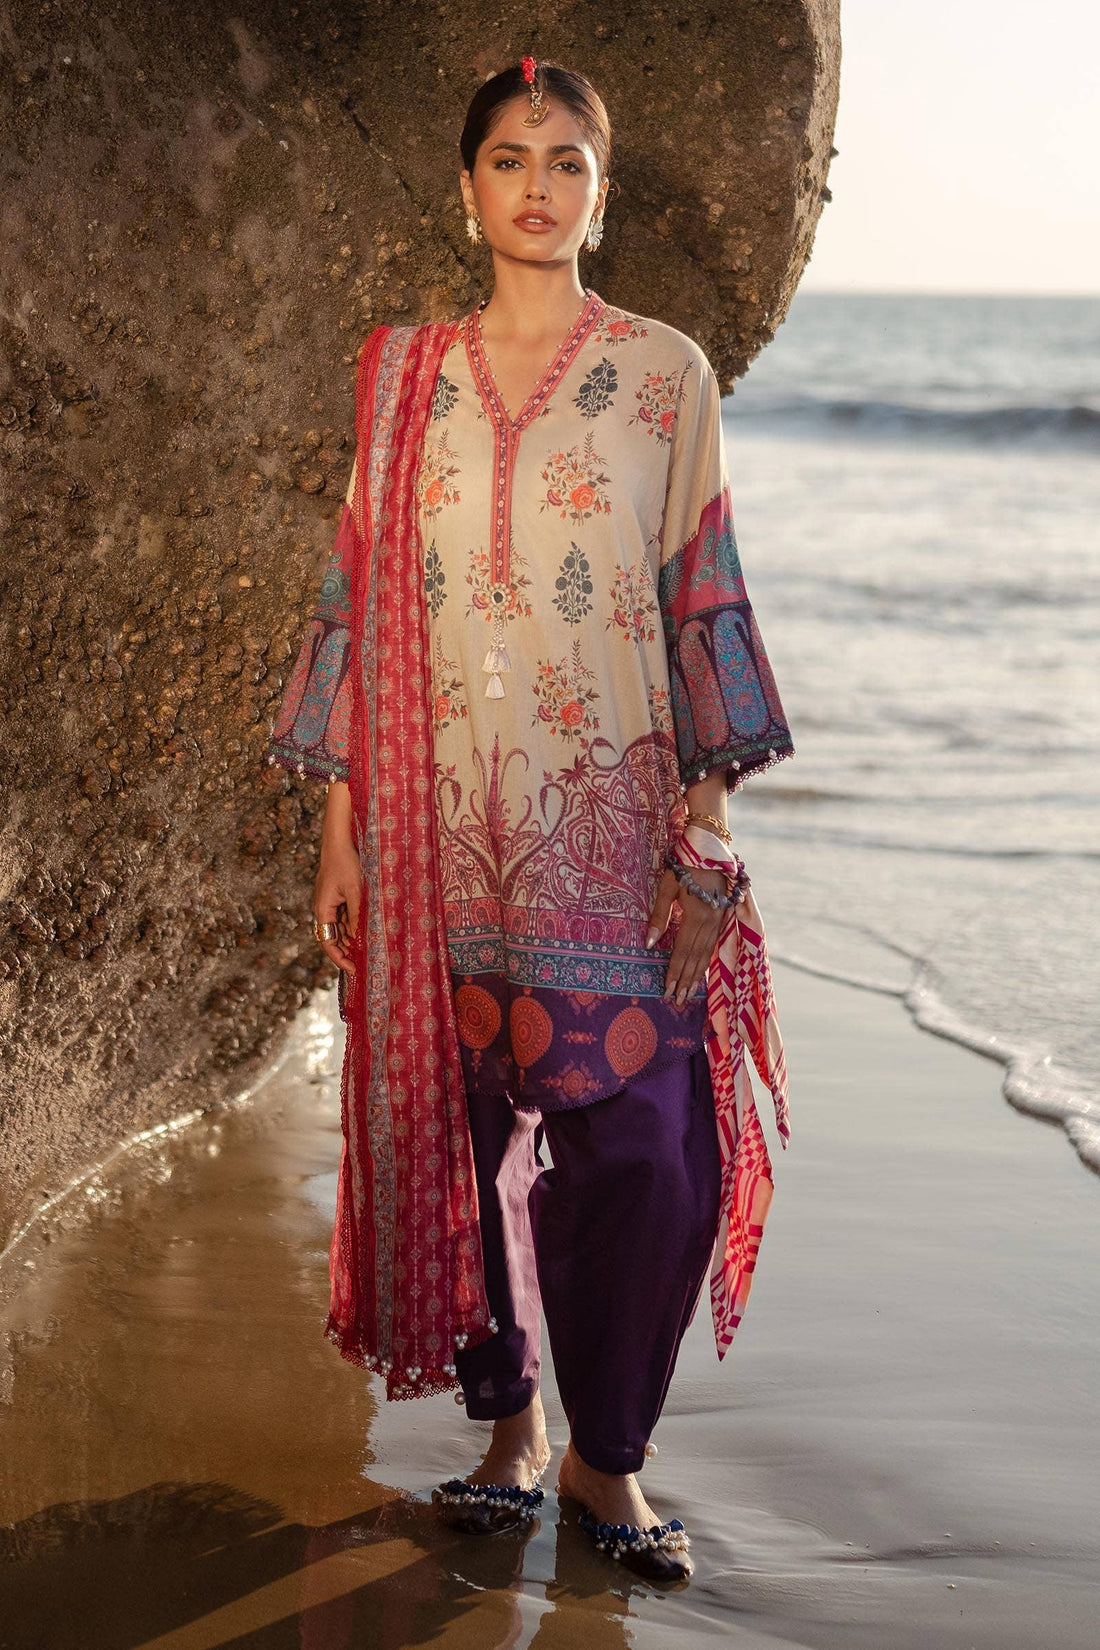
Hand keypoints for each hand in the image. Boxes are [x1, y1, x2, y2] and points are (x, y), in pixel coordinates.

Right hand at [313, 843, 361, 975]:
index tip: (353, 970)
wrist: (340, 841)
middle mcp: (324, 909)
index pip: (328, 943)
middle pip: (334, 938)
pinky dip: (354, 927)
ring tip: (369, 952)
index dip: (340, 959)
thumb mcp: (355, 890)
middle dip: (347, 952)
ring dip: (352, 940)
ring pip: (340, 929)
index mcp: (323, 909)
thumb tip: (359, 938)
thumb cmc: (346, 863)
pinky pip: (344, 918)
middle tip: (365, 965)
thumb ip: (356, 915)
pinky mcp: (338, 897)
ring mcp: (330, 903)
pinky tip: (367, 932)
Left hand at [645, 866, 726, 1004]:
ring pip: (707, 953)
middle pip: (696, 957)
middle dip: (686, 980)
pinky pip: (714, 944)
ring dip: (698, 974)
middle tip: (678, 1000)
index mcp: (695, 914)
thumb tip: (649, 944)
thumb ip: (658, 916)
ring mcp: (719, 919)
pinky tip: (702, 971)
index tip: (667, 990)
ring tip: (690, 993)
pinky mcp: (723, 916)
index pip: (682, 951)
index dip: (675, 972)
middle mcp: (710, 921)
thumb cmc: (683, 865)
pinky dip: (707, 960)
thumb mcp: (666, 887)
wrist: (709, 849)